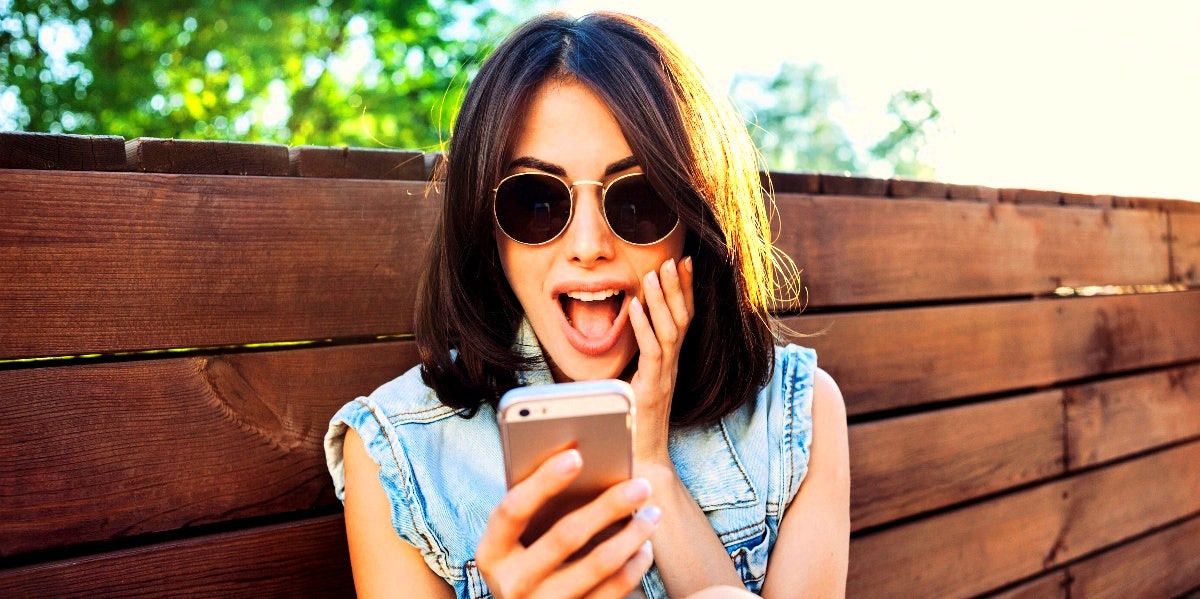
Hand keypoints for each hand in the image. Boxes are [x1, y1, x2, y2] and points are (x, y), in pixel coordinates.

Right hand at [476, 448, 660, 598]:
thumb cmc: (525, 562)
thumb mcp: (516, 541)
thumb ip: (535, 509)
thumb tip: (581, 461)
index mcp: (492, 553)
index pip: (513, 511)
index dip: (543, 481)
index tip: (576, 455)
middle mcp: (512, 584)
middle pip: (565, 536)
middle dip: (608, 506)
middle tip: (641, 484)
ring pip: (598, 565)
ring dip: (632, 535)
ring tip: (651, 513)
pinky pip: (613, 590)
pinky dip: (634, 565)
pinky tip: (644, 546)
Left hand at [628, 256, 694, 465]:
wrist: (641, 461)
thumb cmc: (634, 424)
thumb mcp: (635, 383)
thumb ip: (635, 360)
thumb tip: (622, 330)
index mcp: (669, 362)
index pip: (683, 319)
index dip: (685, 291)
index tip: (684, 263)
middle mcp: (672, 366)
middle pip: (682, 319)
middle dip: (678, 288)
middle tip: (674, 259)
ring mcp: (664, 377)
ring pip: (670, 332)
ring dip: (662, 300)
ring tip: (655, 273)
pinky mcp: (651, 389)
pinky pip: (651, 353)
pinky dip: (643, 327)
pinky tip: (636, 306)